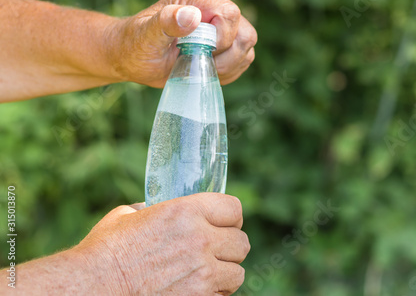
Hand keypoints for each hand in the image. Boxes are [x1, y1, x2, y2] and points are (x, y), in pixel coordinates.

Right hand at [74, 193, 249, 294]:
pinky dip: (214, 294)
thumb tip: (155, 209)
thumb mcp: (129, 215)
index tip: (226, 223)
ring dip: (225, 273)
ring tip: (207, 273)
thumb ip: (153, 209)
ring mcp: (202, 274)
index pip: (234, 209)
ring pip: (238, 273)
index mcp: (186, 212)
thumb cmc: (106, 250)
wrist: (92, 287)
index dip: (231, 217)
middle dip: (230, 246)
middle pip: (241, 242)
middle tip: (215, 250)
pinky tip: (196, 289)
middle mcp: (200, 240)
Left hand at [107, 0, 256, 86]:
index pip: (230, 14)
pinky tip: (205, 72)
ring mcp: (221, 30)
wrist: (133, 58)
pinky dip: (228, 73)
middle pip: (245, 33)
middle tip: (199, 61)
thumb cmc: (136, 45)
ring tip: (200, 68)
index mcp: (196, 0)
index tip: (200, 50)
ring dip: (227, 66)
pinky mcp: (225, 49)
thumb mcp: (146, 35)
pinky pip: (242, 62)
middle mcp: (212, 12)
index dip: (222, 37)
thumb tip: (191, 16)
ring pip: (246, 49)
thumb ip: (167, 22)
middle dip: (226, 55)